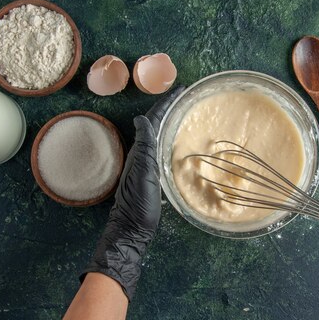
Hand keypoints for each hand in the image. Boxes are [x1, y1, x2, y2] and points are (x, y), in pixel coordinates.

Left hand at [81, 86, 184, 300]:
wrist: (131, 231)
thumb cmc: (138, 204)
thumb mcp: (143, 173)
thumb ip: (144, 146)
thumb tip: (140, 117)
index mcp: (141, 151)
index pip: (154, 119)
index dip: (167, 102)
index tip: (182, 88)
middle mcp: (142, 155)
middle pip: (157, 124)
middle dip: (170, 107)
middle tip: (187, 96)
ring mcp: (146, 166)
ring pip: (159, 137)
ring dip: (171, 122)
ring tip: (185, 113)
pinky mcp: (152, 177)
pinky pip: (163, 151)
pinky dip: (171, 141)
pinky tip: (178, 144)